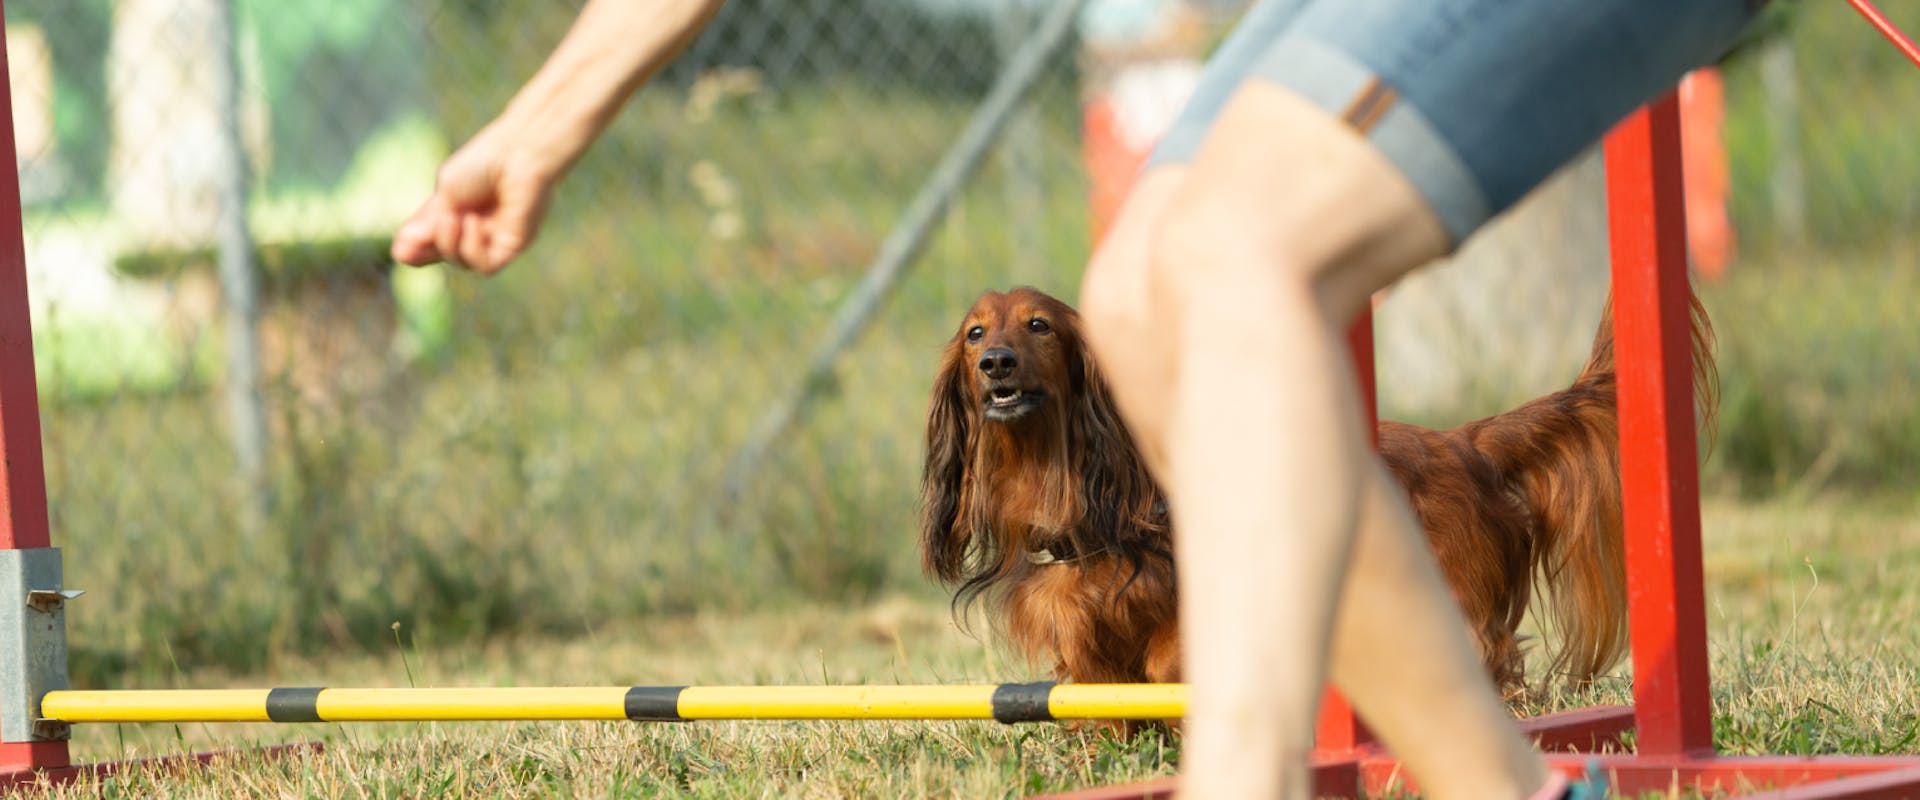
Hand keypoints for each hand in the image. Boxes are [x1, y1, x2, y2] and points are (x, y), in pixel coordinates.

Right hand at [390, 125, 559, 274]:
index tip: (403, 243)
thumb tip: (399, 253)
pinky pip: (486, 265)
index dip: (413, 249)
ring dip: (450, 244)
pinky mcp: (513, 244)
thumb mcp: (445, 191)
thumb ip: (427, 224)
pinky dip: (473, 249)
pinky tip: (473, 223)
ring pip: (463, 262)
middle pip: (441, 255)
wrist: (518, 150)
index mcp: (454, 213)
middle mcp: (473, 229)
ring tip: (453, 218)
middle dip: (427, 247)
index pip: (427, 243)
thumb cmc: (484, 162)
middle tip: (431, 224)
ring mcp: (493, 238)